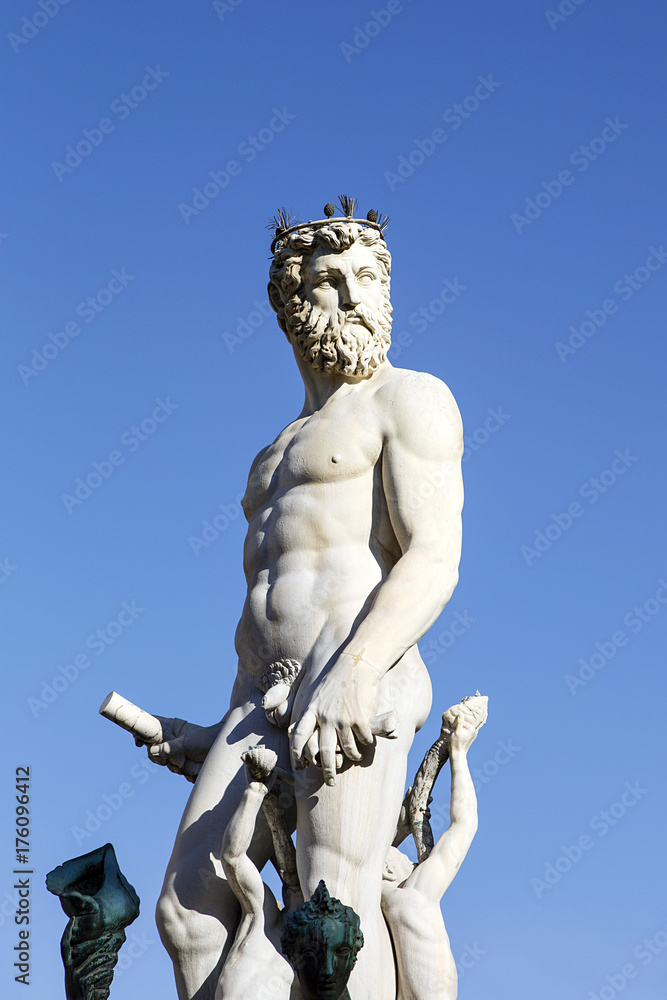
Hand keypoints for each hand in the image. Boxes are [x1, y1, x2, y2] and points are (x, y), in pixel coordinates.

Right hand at [139, 717, 220, 782]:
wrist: (222, 751)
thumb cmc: (206, 740)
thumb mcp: (186, 743)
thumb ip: (168, 748)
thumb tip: (151, 751)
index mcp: (171, 730)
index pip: (152, 729)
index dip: (142, 733)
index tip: (137, 741)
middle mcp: (172, 742)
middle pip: (153, 751)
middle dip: (159, 757)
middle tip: (168, 758)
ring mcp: (177, 753)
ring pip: (165, 763)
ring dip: (175, 765)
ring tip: (186, 761)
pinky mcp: (183, 764)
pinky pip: (177, 770)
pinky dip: (183, 770)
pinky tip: (192, 766)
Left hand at [289, 656, 381, 784]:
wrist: (358, 661)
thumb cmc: (337, 673)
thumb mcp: (314, 686)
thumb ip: (305, 703)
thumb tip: (290, 717)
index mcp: (311, 709)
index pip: (299, 737)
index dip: (298, 753)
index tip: (300, 764)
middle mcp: (324, 717)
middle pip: (322, 751)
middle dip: (326, 770)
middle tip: (330, 781)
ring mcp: (343, 719)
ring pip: (346, 749)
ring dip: (352, 756)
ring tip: (355, 757)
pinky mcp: (360, 720)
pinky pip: (363, 740)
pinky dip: (366, 743)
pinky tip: (367, 742)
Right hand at [442, 693, 486, 753]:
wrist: (458, 755)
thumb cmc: (456, 744)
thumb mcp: (456, 733)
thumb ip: (459, 723)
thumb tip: (461, 713)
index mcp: (472, 729)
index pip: (480, 717)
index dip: (482, 709)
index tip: (484, 701)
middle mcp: (475, 731)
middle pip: (482, 719)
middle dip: (484, 710)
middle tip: (485, 702)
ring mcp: (474, 734)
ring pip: (480, 722)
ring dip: (481, 715)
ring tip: (482, 708)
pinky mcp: (471, 736)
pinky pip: (476, 725)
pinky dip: (477, 720)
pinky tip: (474, 719)